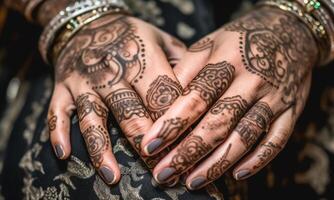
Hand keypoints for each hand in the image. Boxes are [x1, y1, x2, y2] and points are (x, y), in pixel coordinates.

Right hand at [47, 13, 185, 184]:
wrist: (88, 22)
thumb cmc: (132, 36)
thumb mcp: (160, 38)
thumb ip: (183, 62)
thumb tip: (203, 93)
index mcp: (142, 59)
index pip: (163, 96)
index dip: (176, 124)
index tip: (186, 149)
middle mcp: (112, 72)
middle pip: (132, 114)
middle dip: (147, 145)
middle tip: (159, 171)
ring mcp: (85, 82)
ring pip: (94, 119)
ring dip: (102, 150)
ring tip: (113, 177)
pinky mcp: (63, 88)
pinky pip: (58, 112)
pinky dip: (58, 133)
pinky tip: (64, 155)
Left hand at [141, 7, 317, 188]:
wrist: (289, 31)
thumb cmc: (239, 40)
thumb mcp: (210, 43)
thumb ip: (186, 70)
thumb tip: (160, 102)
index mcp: (227, 61)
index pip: (195, 97)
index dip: (171, 124)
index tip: (149, 146)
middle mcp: (252, 80)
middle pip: (217, 123)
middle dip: (188, 152)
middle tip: (163, 173)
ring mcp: (274, 98)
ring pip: (244, 137)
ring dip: (217, 164)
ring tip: (192, 182)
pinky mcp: (291, 111)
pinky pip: (277, 141)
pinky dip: (258, 160)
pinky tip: (236, 174)